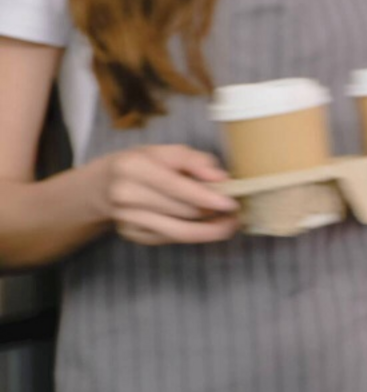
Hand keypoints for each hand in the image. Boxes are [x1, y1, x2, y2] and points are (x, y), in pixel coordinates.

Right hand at [93, 145, 238, 245]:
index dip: (206, 197)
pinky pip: (172, 239)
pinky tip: (206, 226)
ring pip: (180, 232)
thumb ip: (196, 161)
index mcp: (133, 167)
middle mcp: (126, 195)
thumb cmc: (145, 164)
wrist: (105, 184)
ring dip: (210, 230)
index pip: (176, 186)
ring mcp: (127, 219)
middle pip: (182, 211)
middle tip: (236, 211)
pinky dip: (194, 234)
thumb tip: (220, 178)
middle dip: (214, 213)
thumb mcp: (168, 152)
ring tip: (230, 223)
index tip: (231, 204)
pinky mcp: (134, 235)